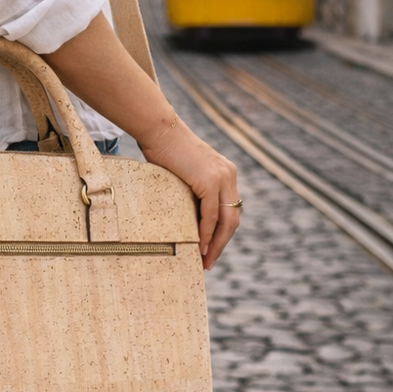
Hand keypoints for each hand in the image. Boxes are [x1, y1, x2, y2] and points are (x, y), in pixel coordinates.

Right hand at [139, 118, 239, 270]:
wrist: (159, 129)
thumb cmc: (164, 148)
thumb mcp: (186, 171)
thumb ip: (192, 188)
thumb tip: (185, 212)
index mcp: (226, 172)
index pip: (230, 209)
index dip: (222, 232)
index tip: (211, 249)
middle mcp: (229, 175)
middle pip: (233, 218)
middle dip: (222, 243)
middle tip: (210, 262)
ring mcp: (222, 178)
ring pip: (226, 220)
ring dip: (216, 244)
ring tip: (206, 261)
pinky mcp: (210, 181)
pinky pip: (211, 215)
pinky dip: (206, 233)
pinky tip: (200, 247)